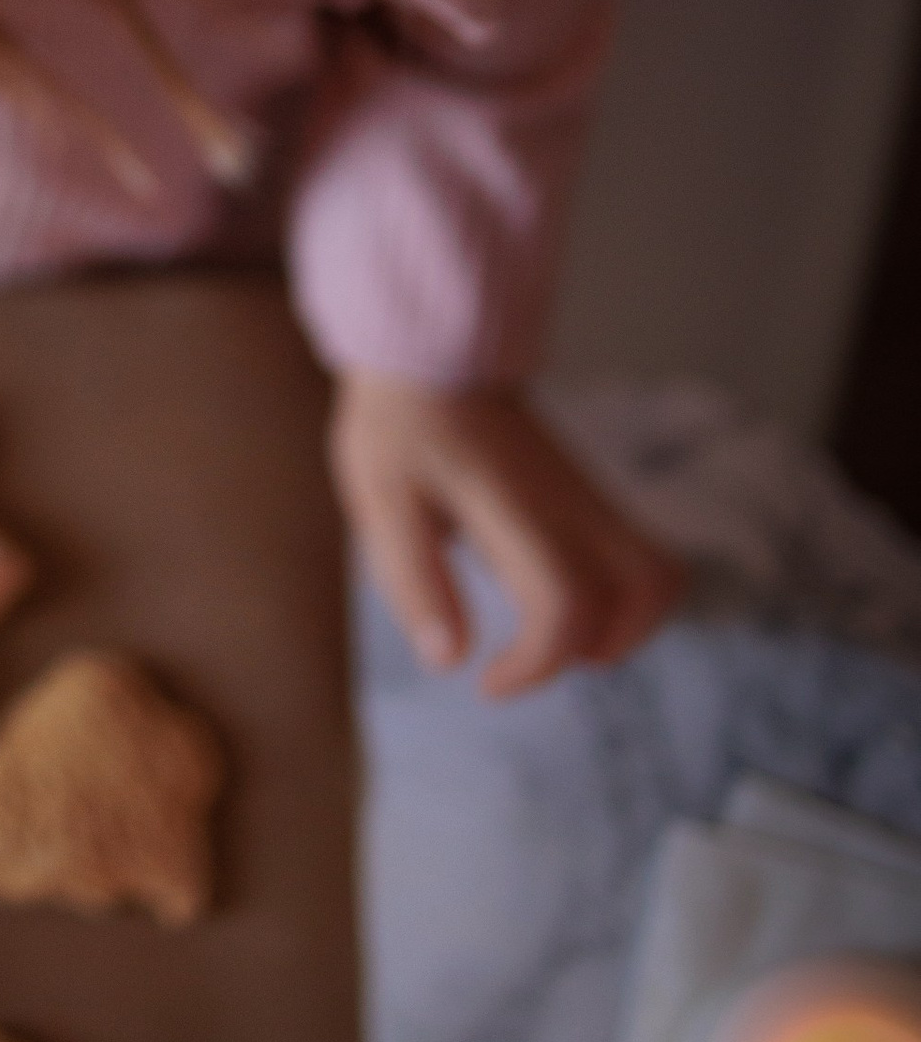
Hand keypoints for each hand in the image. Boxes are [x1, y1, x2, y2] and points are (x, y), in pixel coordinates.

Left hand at [329, 370, 681, 698]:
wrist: (431, 361)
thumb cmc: (401, 431)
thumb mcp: (380, 505)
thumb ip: (414, 582)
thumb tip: (448, 660)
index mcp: (513, 507)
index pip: (566, 603)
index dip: (538, 664)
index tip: (487, 681)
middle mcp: (572, 504)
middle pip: (649, 589)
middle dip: (603, 648)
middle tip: (531, 658)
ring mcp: (594, 497)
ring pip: (661, 574)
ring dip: (625, 627)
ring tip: (553, 637)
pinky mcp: (595, 498)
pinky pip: (643, 557)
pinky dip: (624, 600)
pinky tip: (559, 601)